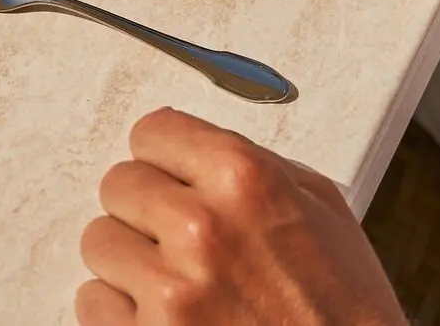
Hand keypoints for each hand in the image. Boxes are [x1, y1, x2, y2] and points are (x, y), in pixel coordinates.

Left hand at [76, 107, 404, 325]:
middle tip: (181, 238)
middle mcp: (201, 227)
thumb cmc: (346, 309)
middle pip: (118, 184)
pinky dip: (123, 310)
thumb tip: (193, 146)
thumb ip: (253, 165)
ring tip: (181, 282)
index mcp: (243, 179)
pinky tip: (169, 316)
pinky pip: (93, 300)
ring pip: (99, 241)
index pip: (151, 132)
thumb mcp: (321, 209)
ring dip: (131, 260)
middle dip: (146, 209)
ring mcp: (171, 289)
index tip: (169, 174)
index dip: (164, 158)